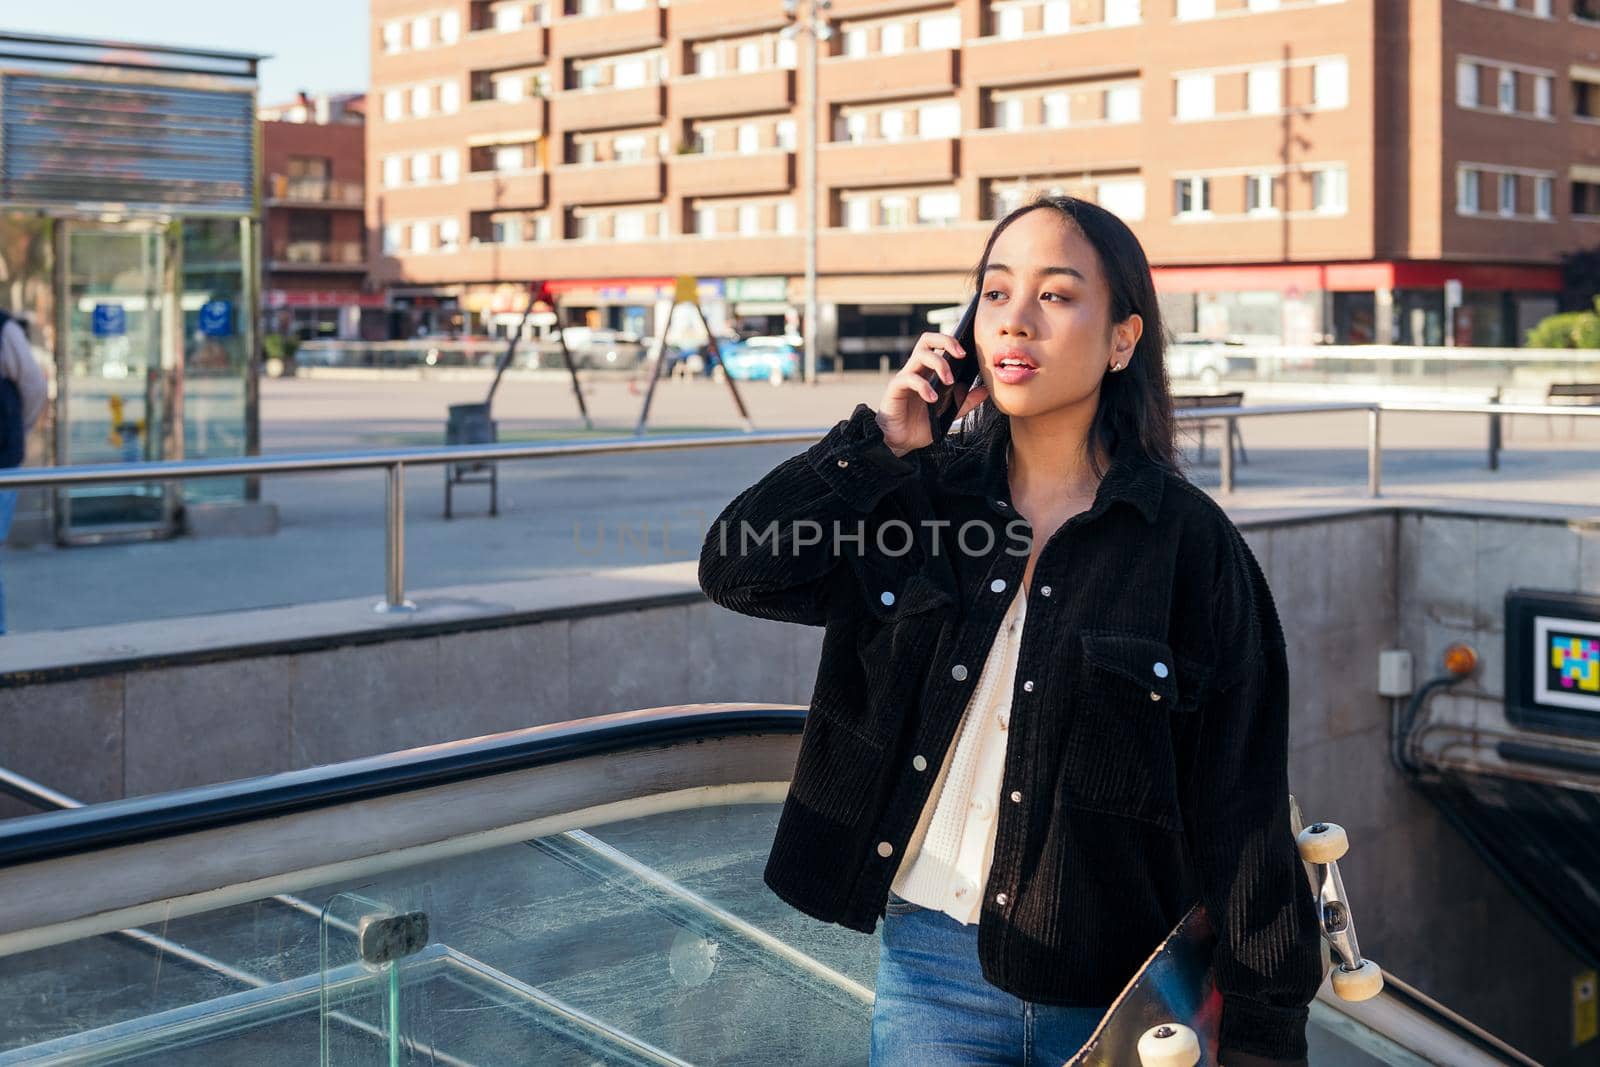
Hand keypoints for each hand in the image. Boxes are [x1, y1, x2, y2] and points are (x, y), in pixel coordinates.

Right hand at [875, 332, 989, 457]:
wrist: (900, 442)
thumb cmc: (921, 424)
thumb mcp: (950, 412)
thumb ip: (966, 401)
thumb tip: (986, 390)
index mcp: (928, 371)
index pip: (938, 344)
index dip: (952, 341)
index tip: (969, 351)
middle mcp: (916, 369)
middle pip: (927, 339)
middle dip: (946, 341)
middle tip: (961, 355)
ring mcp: (905, 377)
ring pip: (920, 355)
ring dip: (939, 364)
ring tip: (949, 382)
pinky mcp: (895, 388)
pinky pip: (909, 379)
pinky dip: (924, 387)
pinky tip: (932, 399)